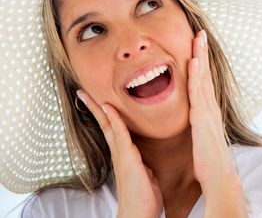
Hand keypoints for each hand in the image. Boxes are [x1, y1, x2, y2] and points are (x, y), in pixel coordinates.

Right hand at [76, 90, 162, 217]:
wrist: (139, 214)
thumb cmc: (143, 197)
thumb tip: (144, 163)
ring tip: (88, 95)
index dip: (105, 113)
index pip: (112, 128)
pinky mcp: (128, 158)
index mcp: (123, 154)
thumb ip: (141, 165)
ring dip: (99, 109)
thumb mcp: (144, 175)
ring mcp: (121, 154)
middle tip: (82, 92)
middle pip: (105, 124)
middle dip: (94, 107)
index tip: (98, 100)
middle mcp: (119, 152)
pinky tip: (109, 108)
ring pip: (109, 126)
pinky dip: (115, 120)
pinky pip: (120, 135)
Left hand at [187, 30, 237, 190]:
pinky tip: (194, 60)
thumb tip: (197, 122)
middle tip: (200, 33)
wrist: (219, 178)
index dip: (202, 64)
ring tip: (198, 37)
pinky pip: (198, 91)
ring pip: (203, 78)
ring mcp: (208, 111)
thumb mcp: (203, 139)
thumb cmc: (209, 162)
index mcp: (208, 112)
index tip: (198, 48)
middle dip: (203, 53)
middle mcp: (210, 108)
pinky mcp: (203, 117)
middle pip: (206, 74)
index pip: (205, 83)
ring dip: (201, 56)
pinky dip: (197, 74)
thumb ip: (200, 127)